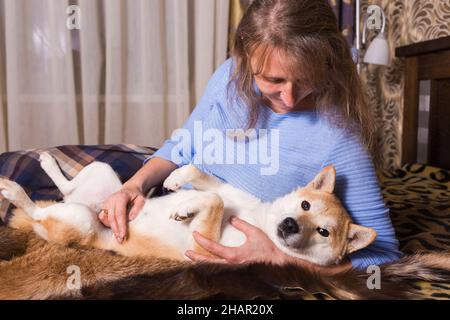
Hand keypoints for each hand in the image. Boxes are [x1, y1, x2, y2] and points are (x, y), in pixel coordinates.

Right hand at [98, 188, 145, 242]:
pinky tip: (115, 232)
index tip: (123, 235)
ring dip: (112, 229)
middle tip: (121, 240)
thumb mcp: (141, 199)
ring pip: (106, 219)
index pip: (120, 213)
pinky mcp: (104, 208)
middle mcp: (111, 200)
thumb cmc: (136, 196)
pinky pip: (105, 219)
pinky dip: (109, 226)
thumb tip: (130, 218)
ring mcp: (106, 203)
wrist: (129, 189)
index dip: (121, 225)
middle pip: (112, 218)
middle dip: (116, 230)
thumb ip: (137, 208)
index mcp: (121, 197)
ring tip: (119, 238)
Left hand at [186, 216, 352, 274]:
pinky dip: (212, 270)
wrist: (278, 267)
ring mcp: (233, 273)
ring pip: (212, 270)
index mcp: (233, 255)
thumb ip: (242, 225)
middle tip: (186, 253)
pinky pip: (221, 273)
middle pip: (207, 263)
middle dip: (195, 258)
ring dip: (202, 264)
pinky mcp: (236, 277)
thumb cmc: (267, 251)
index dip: (201, 240)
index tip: (194, 234)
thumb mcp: (254, 234)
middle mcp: (231, 266)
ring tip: (194, 260)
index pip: (212, 247)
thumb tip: (232, 218)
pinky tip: (209, 267)